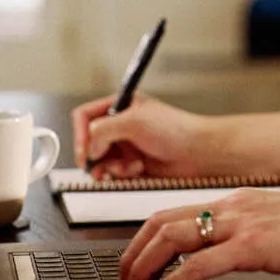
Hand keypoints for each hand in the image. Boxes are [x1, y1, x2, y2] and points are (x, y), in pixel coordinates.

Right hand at [71, 94, 211, 179]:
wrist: (199, 153)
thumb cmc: (176, 129)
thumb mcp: (135, 122)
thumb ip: (104, 129)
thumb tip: (89, 145)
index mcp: (120, 105)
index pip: (85, 116)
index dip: (79, 134)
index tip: (84, 153)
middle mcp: (121, 124)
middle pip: (89, 141)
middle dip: (95, 156)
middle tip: (100, 166)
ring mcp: (126, 144)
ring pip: (100, 159)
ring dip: (111, 167)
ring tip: (127, 168)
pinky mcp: (132, 163)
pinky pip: (113, 172)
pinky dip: (121, 174)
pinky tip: (138, 170)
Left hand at [118, 189, 279, 279]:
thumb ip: (256, 233)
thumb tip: (237, 252)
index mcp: (241, 200)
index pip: (176, 211)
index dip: (145, 238)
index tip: (134, 261)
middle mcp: (235, 206)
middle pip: (162, 222)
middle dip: (131, 254)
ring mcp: (243, 224)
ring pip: (171, 239)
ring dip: (141, 269)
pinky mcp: (253, 247)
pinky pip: (196, 266)